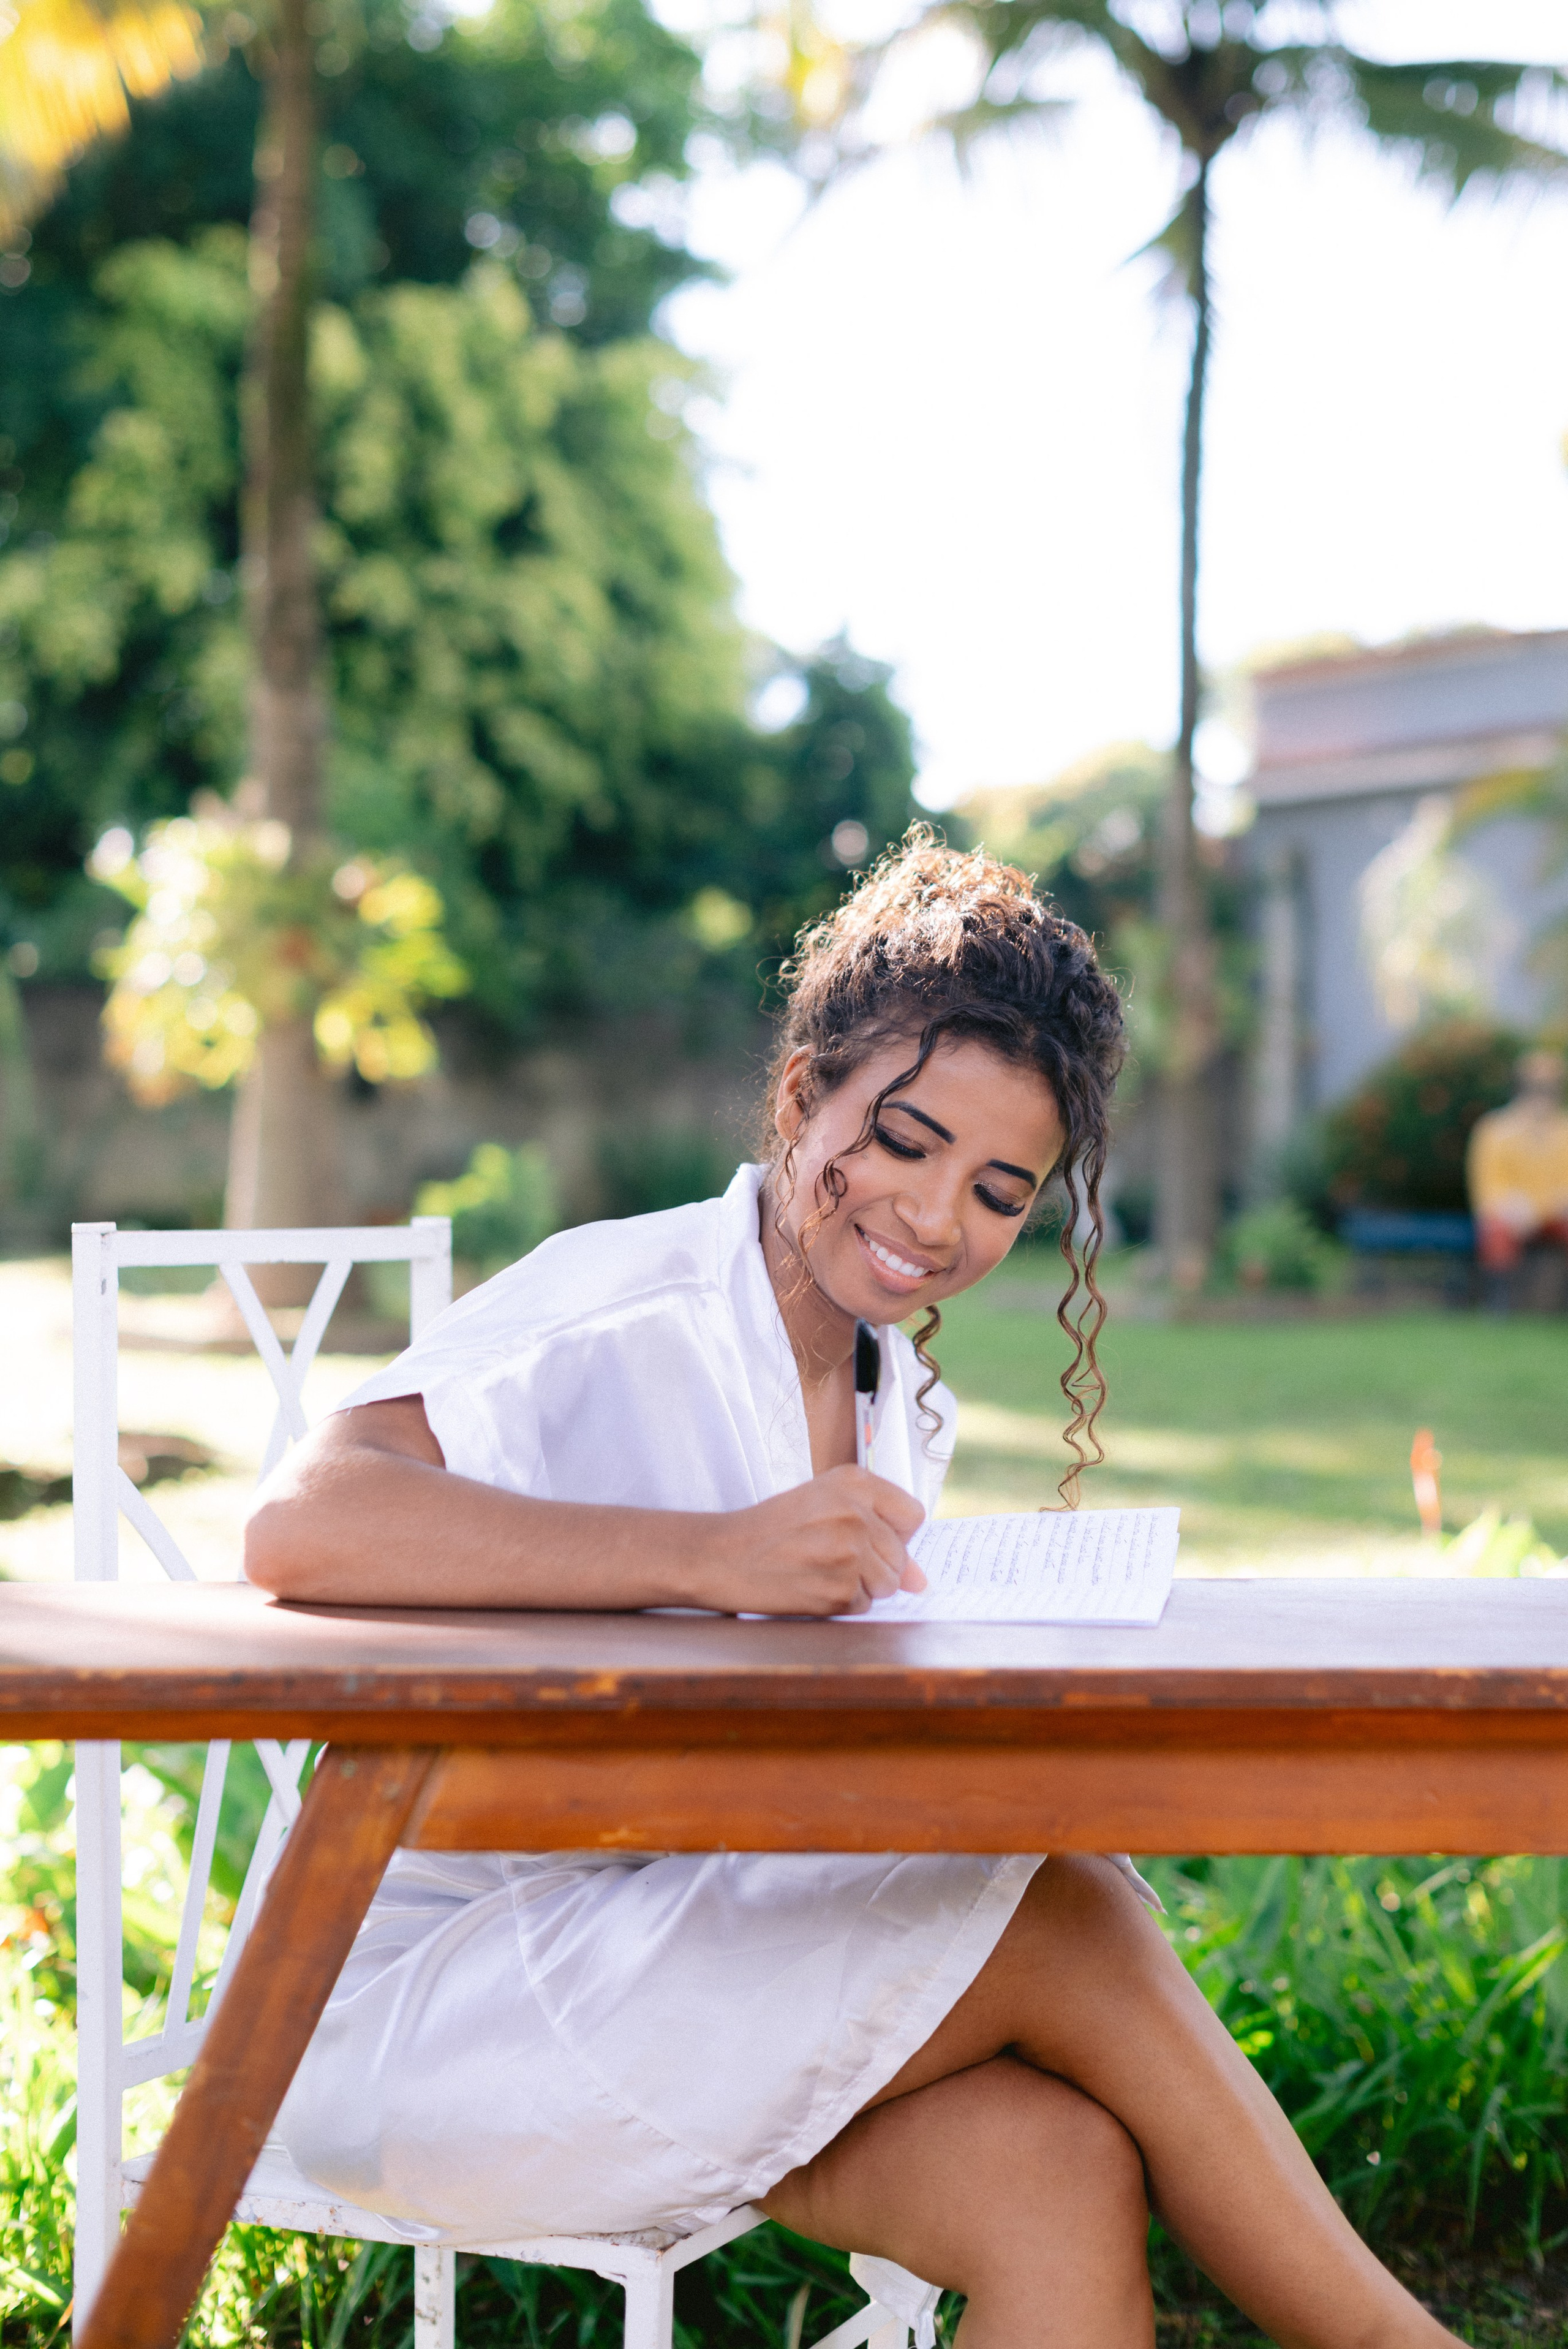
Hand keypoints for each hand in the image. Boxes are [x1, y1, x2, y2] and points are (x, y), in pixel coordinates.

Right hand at [692, 1467, 927, 1616]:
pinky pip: (864, 1606)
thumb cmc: (772, 1529)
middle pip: (902, 1555)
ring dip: (861, 1586)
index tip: (868, 1537)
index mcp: (854, 1481)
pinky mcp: (839, 1589)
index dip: (895, 1534)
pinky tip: (811, 1586)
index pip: (913, 1515)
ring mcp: (848, 1552)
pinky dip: (842, 1604)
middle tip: (828, 1556)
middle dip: (875, 1564)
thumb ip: (878, 1533)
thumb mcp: (823, 1508)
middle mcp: (856, 1512)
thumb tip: (922, 1581)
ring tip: (821, 1570)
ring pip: (889, 1584)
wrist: (722, 1556)